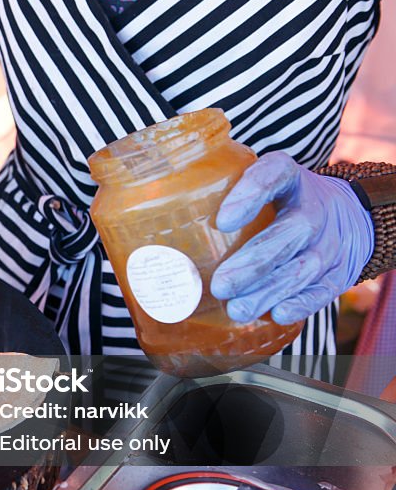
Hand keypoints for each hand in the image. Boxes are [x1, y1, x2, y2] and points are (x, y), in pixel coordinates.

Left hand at [210, 152, 373, 324]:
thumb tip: (139, 203)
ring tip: (237, 309)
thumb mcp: (259, 184)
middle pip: (291, 231)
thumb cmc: (281, 204)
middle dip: (254, 262)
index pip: (274, 175)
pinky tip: (277, 314)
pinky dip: (300, 304)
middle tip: (219, 285)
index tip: (223, 221)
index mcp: (289, 178)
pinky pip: (322, 290)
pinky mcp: (338, 273)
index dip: (251, 194)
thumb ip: (213, 188)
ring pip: (303, 267)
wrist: (350, 217)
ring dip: (269, 291)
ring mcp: (330, 242)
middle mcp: (314, 208)